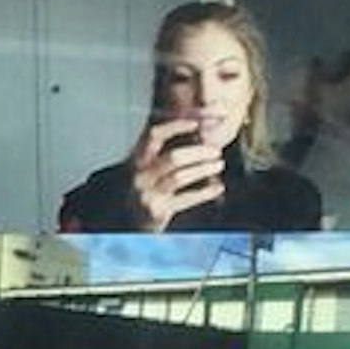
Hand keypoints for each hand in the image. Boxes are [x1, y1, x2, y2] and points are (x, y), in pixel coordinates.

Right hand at [116, 114, 229, 228]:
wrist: (131, 224)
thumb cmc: (148, 189)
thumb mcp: (150, 167)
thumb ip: (168, 148)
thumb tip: (201, 127)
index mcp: (137, 159)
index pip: (155, 135)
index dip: (176, 126)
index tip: (196, 124)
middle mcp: (139, 176)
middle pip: (173, 157)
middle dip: (199, 152)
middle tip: (216, 150)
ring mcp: (146, 195)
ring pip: (180, 177)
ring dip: (204, 169)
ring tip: (219, 164)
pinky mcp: (156, 212)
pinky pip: (186, 199)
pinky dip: (205, 192)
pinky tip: (218, 187)